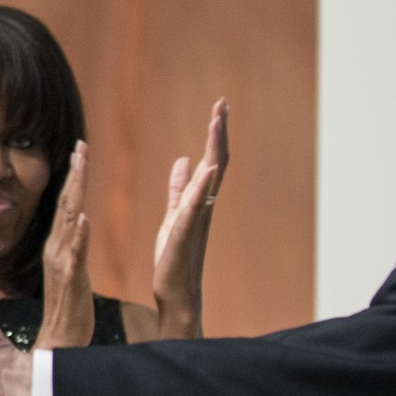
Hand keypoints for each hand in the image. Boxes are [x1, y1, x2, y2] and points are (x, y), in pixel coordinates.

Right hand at [35, 141, 92, 349]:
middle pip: (65, 204)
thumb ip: (71, 247)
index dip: (73, 177)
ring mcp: (61, 263)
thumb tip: (75, 224)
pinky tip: (82, 219)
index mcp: (58, 247)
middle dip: (74, 174)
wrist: (60, 342)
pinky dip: (77, 235)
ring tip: (81, 168)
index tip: (80, 151)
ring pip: (68, 221)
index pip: (66, 204)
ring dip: (74, 193)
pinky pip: (74, 254)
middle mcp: (56, 249)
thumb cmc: (69, 310)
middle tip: (81, 146)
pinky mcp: (70, 280)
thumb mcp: (70, 272)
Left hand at [151, 98, 227, 338]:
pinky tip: (205, 166)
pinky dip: (202, 185)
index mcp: (200, 200)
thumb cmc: (174, 256)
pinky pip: (195, 206)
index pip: (212, 160)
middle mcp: (204, 206)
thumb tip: (184, 160)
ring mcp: (197, 219)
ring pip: (211, 178)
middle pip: (216, 162)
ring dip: (214, 148)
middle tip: (222, 104)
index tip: (219, 107)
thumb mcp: (174, 215)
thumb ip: (179, 189)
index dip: (216, 134)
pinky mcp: (184, 234)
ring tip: (217, 122)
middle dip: (219, 132)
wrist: (175, 291)